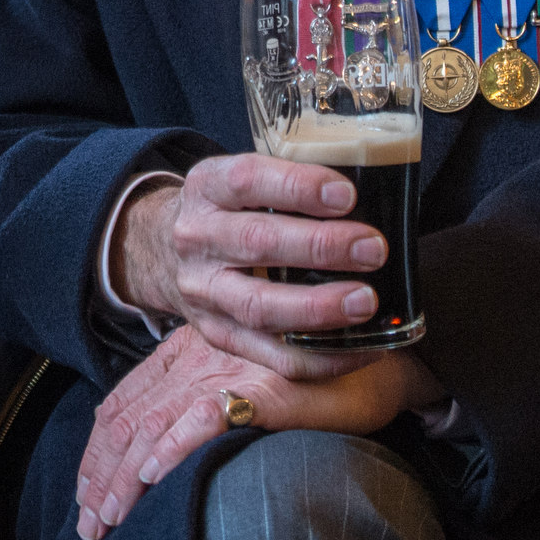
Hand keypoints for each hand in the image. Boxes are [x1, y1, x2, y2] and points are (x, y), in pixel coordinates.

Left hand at [73, 326, 442, 539]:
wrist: (382, 363)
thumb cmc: (318, 385)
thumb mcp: (248, 392)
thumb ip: (206, 409)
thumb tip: (161, 461)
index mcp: (187, 356)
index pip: (123, 403)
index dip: (96, 452)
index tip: (85, 496)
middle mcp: (197, 357)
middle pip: (127, 418)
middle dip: (99, 476)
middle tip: (90, 525)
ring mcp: (228, 369)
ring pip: (154, 422)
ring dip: (123, 476)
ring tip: (109, 518)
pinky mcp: (262, 387)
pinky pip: (204, 416)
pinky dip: (172, 447)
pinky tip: (152, 476)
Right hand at [114, 154, 396, 378]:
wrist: (161, 252)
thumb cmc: (227, 211)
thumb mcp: (239, 181)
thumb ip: (289, 182)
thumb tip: (378, 188)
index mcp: (206, 189)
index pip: (247, 181)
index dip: (298, 187)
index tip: (346, 195)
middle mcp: (198, 239)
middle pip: (257, 244)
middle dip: (320, 247)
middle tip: (373, 249)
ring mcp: (203, 293)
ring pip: (259, 307)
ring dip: (317, 307)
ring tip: (365, 302)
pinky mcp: (218, 334)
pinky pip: (271, 355)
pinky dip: (320, 358)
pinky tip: (362, 349)